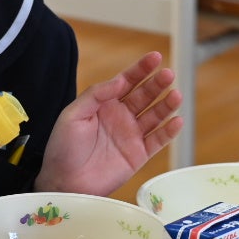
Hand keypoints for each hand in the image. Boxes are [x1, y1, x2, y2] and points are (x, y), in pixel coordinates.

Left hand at [35, 51, 183, 195]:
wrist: (63, 182)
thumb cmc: (62, 148)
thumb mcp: (73, 115)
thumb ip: (95, 95)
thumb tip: (120, 80)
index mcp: (104, 104)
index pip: (127, 81)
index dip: (141, 69)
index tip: (155, 57)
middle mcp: (121, 116)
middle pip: (145, 95)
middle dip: (157, 84)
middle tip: (169, 75)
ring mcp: (131, 135)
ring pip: (155, 116)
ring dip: (166, 105)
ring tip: (176, 95)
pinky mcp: (138, 155)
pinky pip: (158, 141)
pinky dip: (169, 132)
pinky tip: (177, 121)